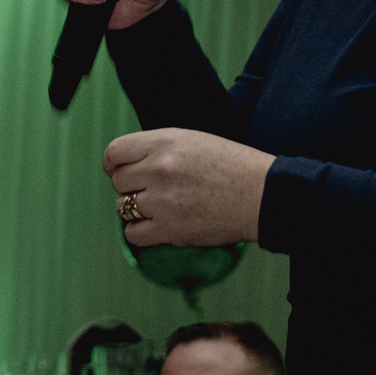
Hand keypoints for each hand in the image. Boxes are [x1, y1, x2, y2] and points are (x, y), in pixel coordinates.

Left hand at [105, 128, 273, 246]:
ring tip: (161, 206)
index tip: (123, 171)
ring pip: (123, 207)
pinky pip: (133, 234)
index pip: (114, 153)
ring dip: (137, 208)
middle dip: (131, 186)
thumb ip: (158, 148)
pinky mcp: (170, 229)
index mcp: (165, 142)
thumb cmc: (231, 166)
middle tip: (153, 189)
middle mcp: (160, 169)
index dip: (114, 164)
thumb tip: (126, 164)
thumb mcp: (192, 141)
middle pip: (118, 182)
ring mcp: (163, 200)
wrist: (261, 194)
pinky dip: (141, 231)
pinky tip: (157, 225)